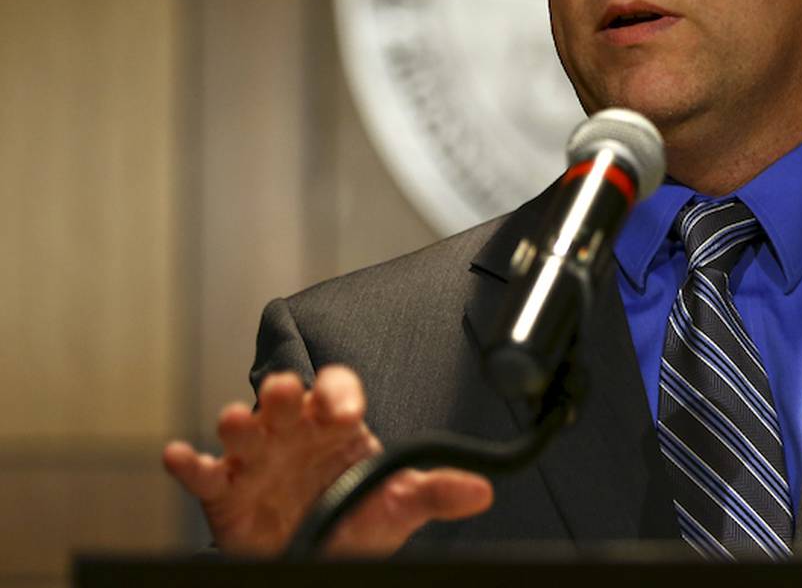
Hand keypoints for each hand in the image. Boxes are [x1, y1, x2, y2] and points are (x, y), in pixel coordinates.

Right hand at [162, 365, 493, 554]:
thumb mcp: (398, 504)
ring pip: (243, 428)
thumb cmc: (352, 516)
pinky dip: (188, 463)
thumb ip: (435, 491)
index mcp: (334, 425)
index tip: (345, 409)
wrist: (318, 552)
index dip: (338, 392)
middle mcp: (293, 433)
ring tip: (236, 421)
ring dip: (238, 421)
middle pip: (285, 400)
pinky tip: (179, 456)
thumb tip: (481, 490)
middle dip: (284, 393)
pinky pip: (202, 474)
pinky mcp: (225, 491)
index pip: (337, 390)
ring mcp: (257, 459)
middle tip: (287, 393)